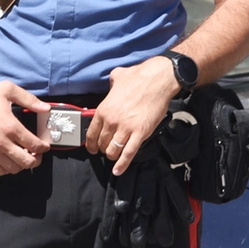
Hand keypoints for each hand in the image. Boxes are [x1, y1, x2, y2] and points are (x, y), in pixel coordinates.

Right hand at [0, 78, 49, 174]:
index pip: (34, 145)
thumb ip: (29, 99)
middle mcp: (0, 141)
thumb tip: (45, 108)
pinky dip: (7, 169)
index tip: (45, 145)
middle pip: (26, 161)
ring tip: (24, 156)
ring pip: (13, 169)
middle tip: (38, 154)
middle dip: (37, 159)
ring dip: (22, 165)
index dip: (44, 147)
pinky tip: (10, 160)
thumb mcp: (8, 90)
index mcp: (9, 126)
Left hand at [88, 55, 179, 174]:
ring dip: (112, 156)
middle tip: (106, 150)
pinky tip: (118, 170)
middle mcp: (112, 121)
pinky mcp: (140, 133)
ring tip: (114, 156)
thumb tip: (112, 85)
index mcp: (104, 109)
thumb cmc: (139, 77)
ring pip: (113, 151)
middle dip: (103, 149)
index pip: (91, 133)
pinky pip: (128, 154)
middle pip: (102, 144)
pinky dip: (122, 165)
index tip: (92, 148)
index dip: (90, 144)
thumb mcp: (117, 77)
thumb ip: (111, 85)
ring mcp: (126, 128)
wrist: (158, 80)